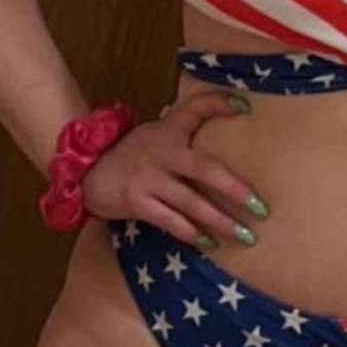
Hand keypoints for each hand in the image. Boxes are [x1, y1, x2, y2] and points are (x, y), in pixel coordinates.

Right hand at [81, 89, 268, 247]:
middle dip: (234, 189)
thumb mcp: (156, 135)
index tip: (245, 104)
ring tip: (244, 235)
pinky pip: (168, 219)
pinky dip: (190, 232)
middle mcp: (160, 150)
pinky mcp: (135, 201)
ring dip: (219, 220)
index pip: (194, 107)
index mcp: (168, 129)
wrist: (85, 171)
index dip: (218, 103)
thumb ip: (183, 133)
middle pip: (204, 167)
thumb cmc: (133, 155)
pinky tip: (208, 242)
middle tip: (261, 208)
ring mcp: (147, 176)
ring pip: (190, 201)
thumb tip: (225, 127)